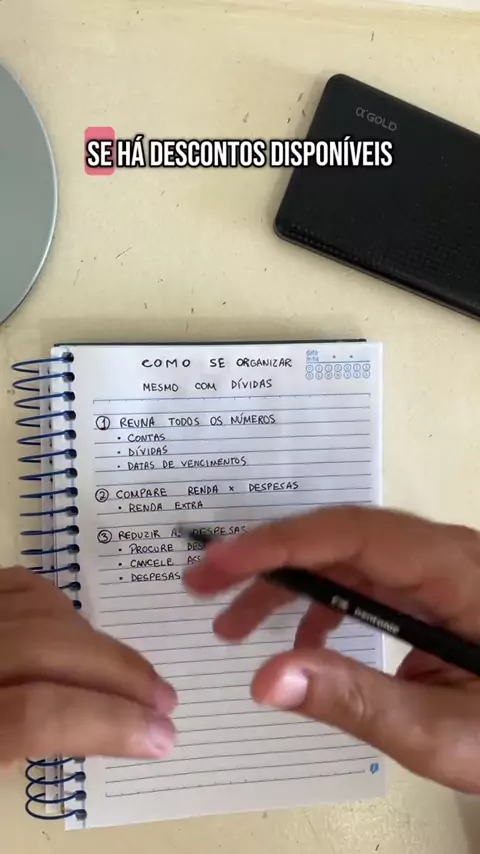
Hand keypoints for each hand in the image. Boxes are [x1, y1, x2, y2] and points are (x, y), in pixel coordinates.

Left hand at [0, 567, 175, 762]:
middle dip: (119, 672)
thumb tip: (112, 731)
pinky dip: (61, 608)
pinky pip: (24, 585)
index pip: (37, 712)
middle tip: (165, 701)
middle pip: (49, 647)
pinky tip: (83, 634)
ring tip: (129, 676)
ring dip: (96, 643)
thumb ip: (30, 740)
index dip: (107, 722)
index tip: (162, 736)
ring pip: (44, 610)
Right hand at [185, 507, 479, 793]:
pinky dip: (323, 609)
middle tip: (201, 587)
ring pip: (346, 560)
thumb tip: (264, 680)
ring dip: (287, 587)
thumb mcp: (444, 732)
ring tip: (230, 628)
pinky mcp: (431, 593)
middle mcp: (443, 555)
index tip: (221, 562)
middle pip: (341, 540)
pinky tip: (300, 649)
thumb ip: (357, 702)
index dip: (282, 542)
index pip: (355, 536)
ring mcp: (437, 571)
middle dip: (267, 560)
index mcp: (456, 571)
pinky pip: (365, 585)